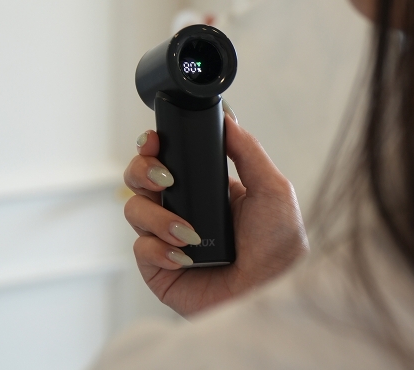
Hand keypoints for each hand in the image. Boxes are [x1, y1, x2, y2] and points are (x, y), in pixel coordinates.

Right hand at [123, 115, 307, 316]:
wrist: (272, 294)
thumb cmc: (278, 245)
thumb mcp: (272, 188)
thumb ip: (248, 150)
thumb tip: (227, 119)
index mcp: (204, 189)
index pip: (166, 160)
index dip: (152, 147)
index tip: (152, 140)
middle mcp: (181, 210)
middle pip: (139, 180)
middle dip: (142, 172)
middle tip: (165, 180)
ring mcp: (167, 239)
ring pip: (134, 210)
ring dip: (156, 217)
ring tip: (187, 233)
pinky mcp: (159, 268)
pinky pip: (140, 249)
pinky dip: (158, 249)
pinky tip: (183, 257)